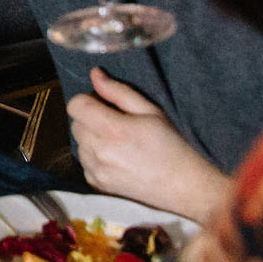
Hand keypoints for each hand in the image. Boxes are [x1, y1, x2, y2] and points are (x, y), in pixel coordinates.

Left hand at [68, 68, 229, 219]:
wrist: (186, 187)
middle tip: (118, 123)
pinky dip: (95, 157)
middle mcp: (100, 151)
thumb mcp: (152, 111)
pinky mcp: (98, 184)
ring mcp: (97, 170)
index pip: (76, 105)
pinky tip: (118, 158)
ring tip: (120, 143)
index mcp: (114, 130)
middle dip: (91, 118)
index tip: (105, 104)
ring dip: (92, 138)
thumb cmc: (173, 146)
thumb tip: (95, 74)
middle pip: (76, 123)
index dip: (88, 100)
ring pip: (79, 143)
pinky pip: (84, 162)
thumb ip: (118, 91)